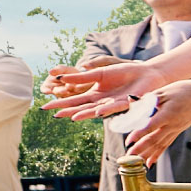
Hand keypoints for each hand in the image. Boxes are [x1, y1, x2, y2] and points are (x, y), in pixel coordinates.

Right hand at [42, 59, 160, 120]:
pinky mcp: (125, 102)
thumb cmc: (124, 73)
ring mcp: (112, 103)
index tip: (45, 106)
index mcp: (94, 94)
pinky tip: (97, 111)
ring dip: (84, 114)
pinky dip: (106, 109)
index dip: (60, 102)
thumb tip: (60, 78)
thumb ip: (81, 77)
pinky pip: (114, 106)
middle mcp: (100, 102)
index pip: (73, 100)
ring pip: (95, 110)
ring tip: (71, 117)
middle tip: (53, 114)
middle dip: (68, 111)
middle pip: (81, 107)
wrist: (145, 74)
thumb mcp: (99, 73)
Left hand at [123, 77, 190, 164]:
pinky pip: (166, 144)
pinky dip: (157, 154)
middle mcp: (172, 125)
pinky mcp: (178, 131)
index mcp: (168, 114)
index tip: (129, 141)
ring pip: (160, 145)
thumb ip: (148, 99)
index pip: (151, 126)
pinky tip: (150, 162)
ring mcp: (176, 129)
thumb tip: (132, 104)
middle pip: (154, 140)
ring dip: (147, 155)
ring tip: (136, 163)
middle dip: (140, 149)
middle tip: (128, 157)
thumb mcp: (165, 91)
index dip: (139, 134)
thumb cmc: (185, 90)